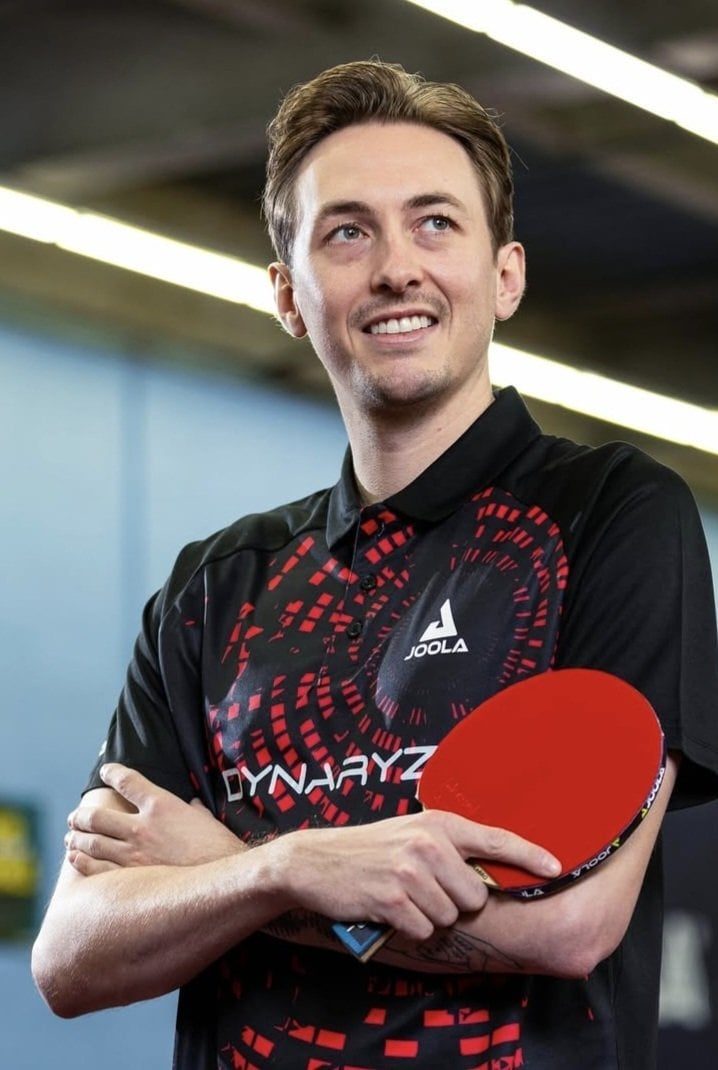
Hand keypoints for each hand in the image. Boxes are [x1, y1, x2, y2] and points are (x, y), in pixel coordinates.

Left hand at [65, 763, 242, 875]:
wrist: (221, 879)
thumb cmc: (219, 847)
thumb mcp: (205, 818)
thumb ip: (193, 809)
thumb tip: (192, 805)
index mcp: (161, 805)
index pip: (127, 781)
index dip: (112, 773)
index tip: (105, 771)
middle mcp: (141, 827)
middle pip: (97, 816)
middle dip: (81, 815)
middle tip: (74, 817)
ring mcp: (133, 854)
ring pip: (92, 843)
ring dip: (77, 838)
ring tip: (70, 837)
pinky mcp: (131, 878)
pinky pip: (97, 869)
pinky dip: (82, 862)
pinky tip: (75, 859)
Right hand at [266, 809, 560, 943]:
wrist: (314, 861)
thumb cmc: (369, 850)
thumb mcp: (410, 834)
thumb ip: (448, 848)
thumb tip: (486, 876)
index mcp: (437, 823)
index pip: (494, 838)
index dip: (529, 855)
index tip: (556, 868)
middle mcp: (427, 843)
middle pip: (475, 895)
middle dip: (455, 902)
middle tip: (424, 890)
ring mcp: (410, 870)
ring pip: (450, 916)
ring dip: (429, 916)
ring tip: (402, 896)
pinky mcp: (393, 898)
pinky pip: (425, 930)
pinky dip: (410, 928)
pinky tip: (389, 909)